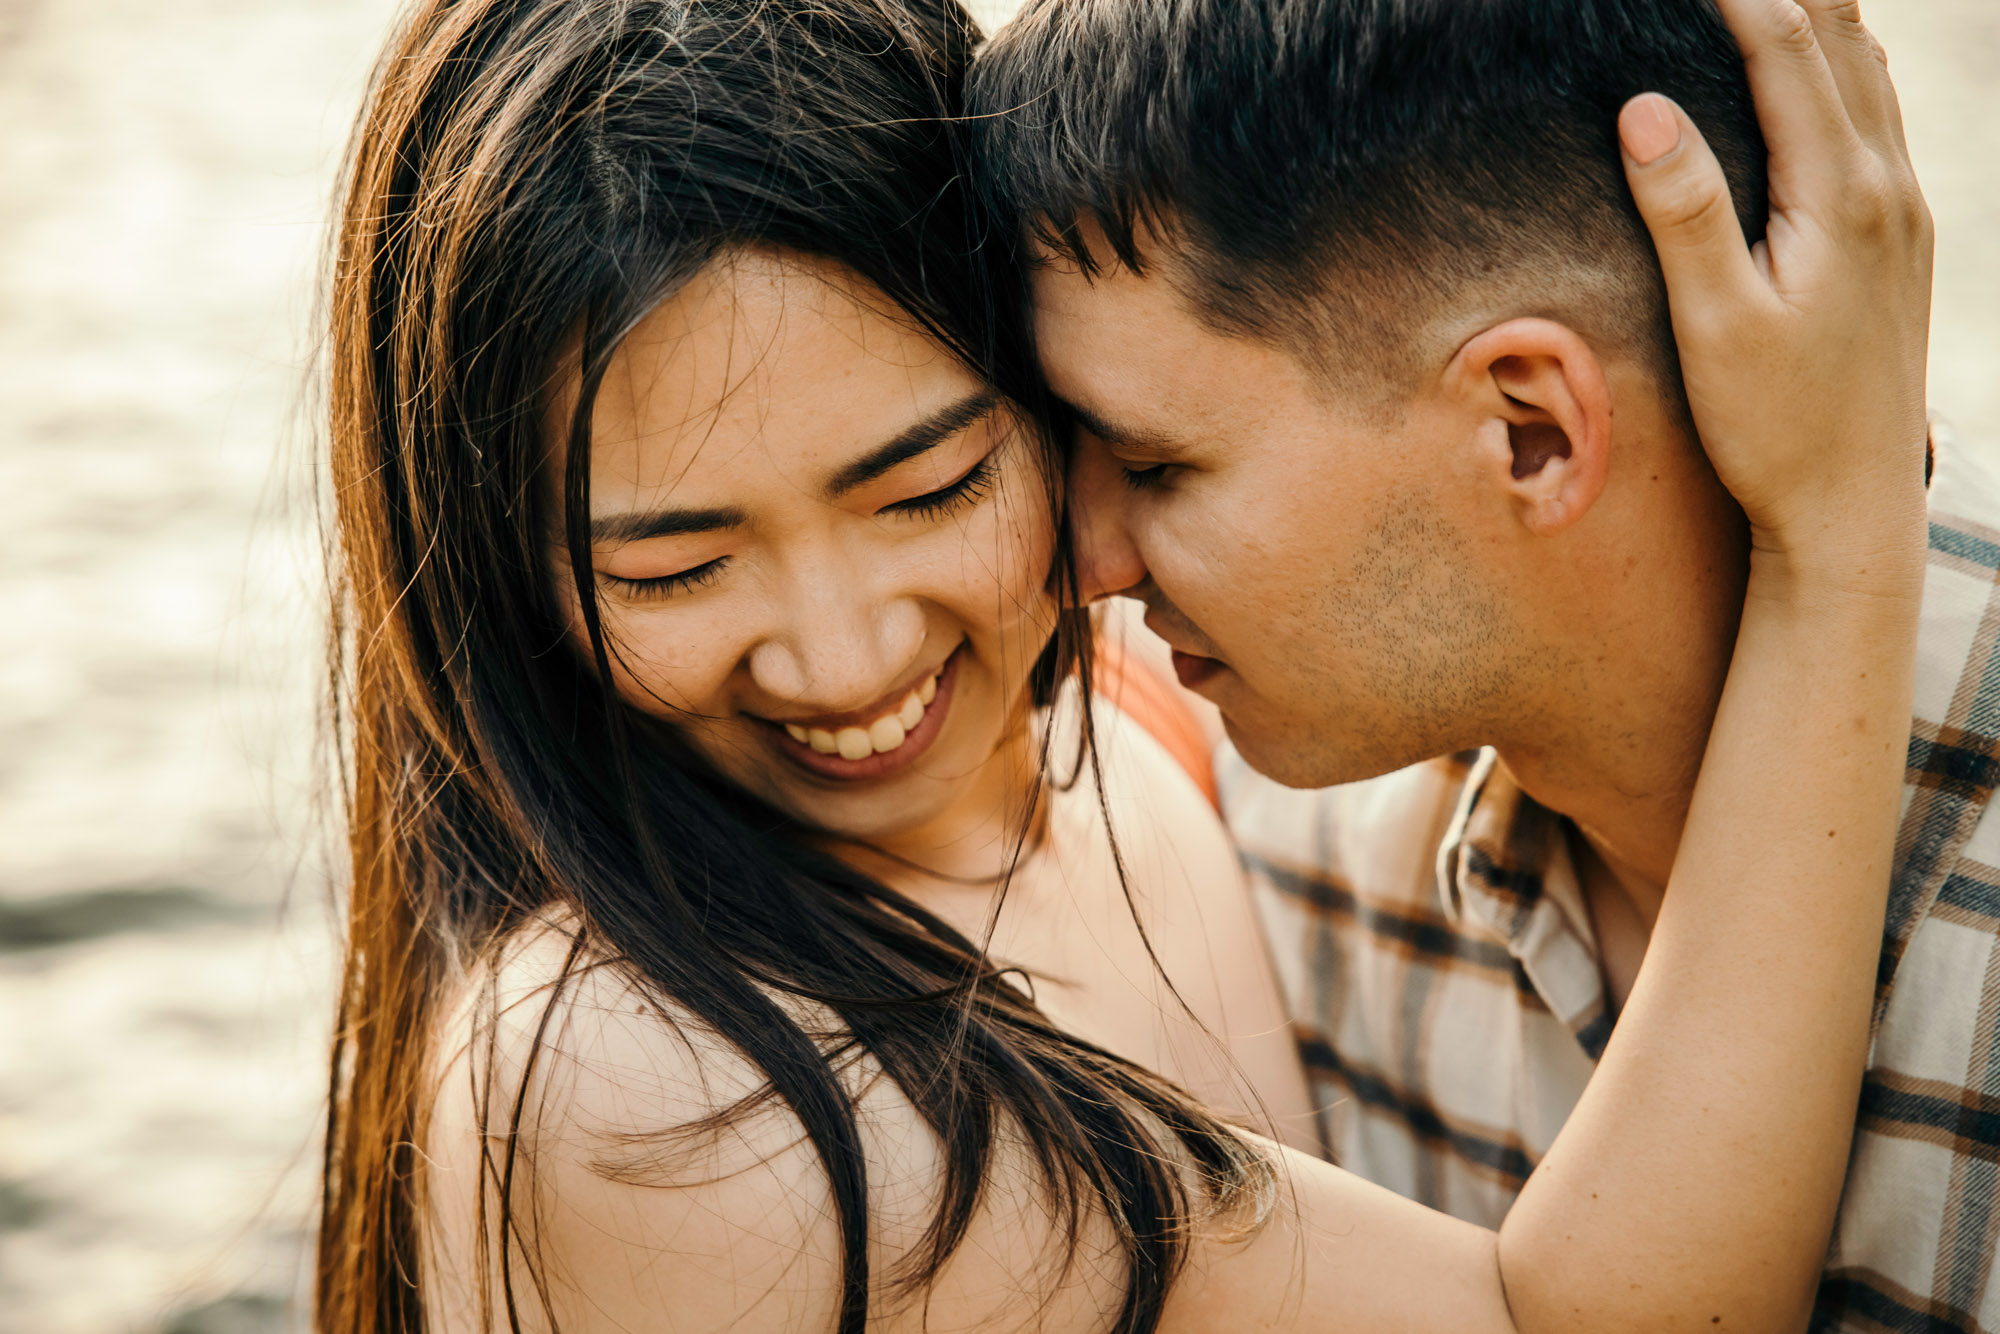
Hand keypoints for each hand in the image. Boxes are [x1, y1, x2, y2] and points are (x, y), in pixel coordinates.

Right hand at [1619, 0, 1931, 581]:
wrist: (1853, 505)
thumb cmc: (1773, 425)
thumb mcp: (1715, 324)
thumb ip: (1684, 211)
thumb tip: (1644, 108)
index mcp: (1838, 198)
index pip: (1787, 55)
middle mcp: (1885, 189)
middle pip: (1840, 46)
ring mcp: (1903, 212)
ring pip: (1868, 76)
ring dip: (1821, 17)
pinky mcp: (1902, 240)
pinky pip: (1880, 119)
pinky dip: (1846, 67)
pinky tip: (1830, 63)